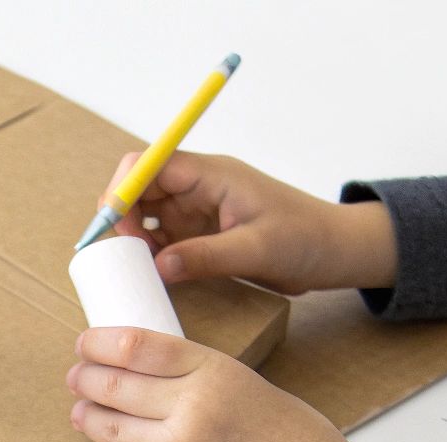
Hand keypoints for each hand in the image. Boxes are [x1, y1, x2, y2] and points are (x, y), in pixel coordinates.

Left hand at [67, 326, 387, 441]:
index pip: (134, 346)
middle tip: (76, 377)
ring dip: (86, 417)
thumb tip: (140, 369)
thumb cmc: (292, 438)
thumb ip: (196, 374)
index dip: (98, 343)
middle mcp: (190, 408)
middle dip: (83, 378)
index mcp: (212, 371)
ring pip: (106, 428)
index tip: (85, 344)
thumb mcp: (246, 382)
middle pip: (111, 385)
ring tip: (82, 412)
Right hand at [103, 151, 396, 294]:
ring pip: (146, 215)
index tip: (113, 220)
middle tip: (120, 252)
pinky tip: (149, 274)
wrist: (333, 252)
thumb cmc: (306, 240)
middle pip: (141, 187)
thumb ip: (206, 256)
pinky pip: (162, 239)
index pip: (152, 163)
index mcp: (212, 175)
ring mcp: (197, 211)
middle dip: (121, 215)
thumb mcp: (257, 250)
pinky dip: (149, 255)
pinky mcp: (199, 235)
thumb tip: (158, 265)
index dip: (124, 186)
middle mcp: (198, 188)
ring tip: (133, 267)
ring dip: (133, 238)